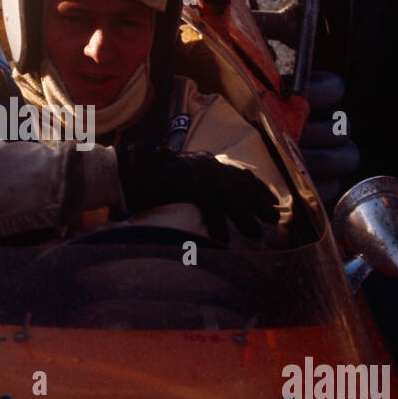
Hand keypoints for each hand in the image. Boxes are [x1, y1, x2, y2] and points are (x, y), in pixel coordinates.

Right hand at [117, 146, 279, 242]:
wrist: (124, 172)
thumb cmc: (151, 181)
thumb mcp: (183, 184)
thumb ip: (201, 191)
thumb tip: (219, 205)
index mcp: (207, 161)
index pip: (240, 173)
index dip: (258, 188)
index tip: (273, 202)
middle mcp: (206, 162)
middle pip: (240, 184)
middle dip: (258, 202)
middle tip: (273, 219)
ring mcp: (197, 169)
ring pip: (228, 195)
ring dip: (242, 216)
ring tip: (254, 234)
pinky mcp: (187, 180)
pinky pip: (208, 204)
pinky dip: (217, 222)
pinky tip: (223, 237)